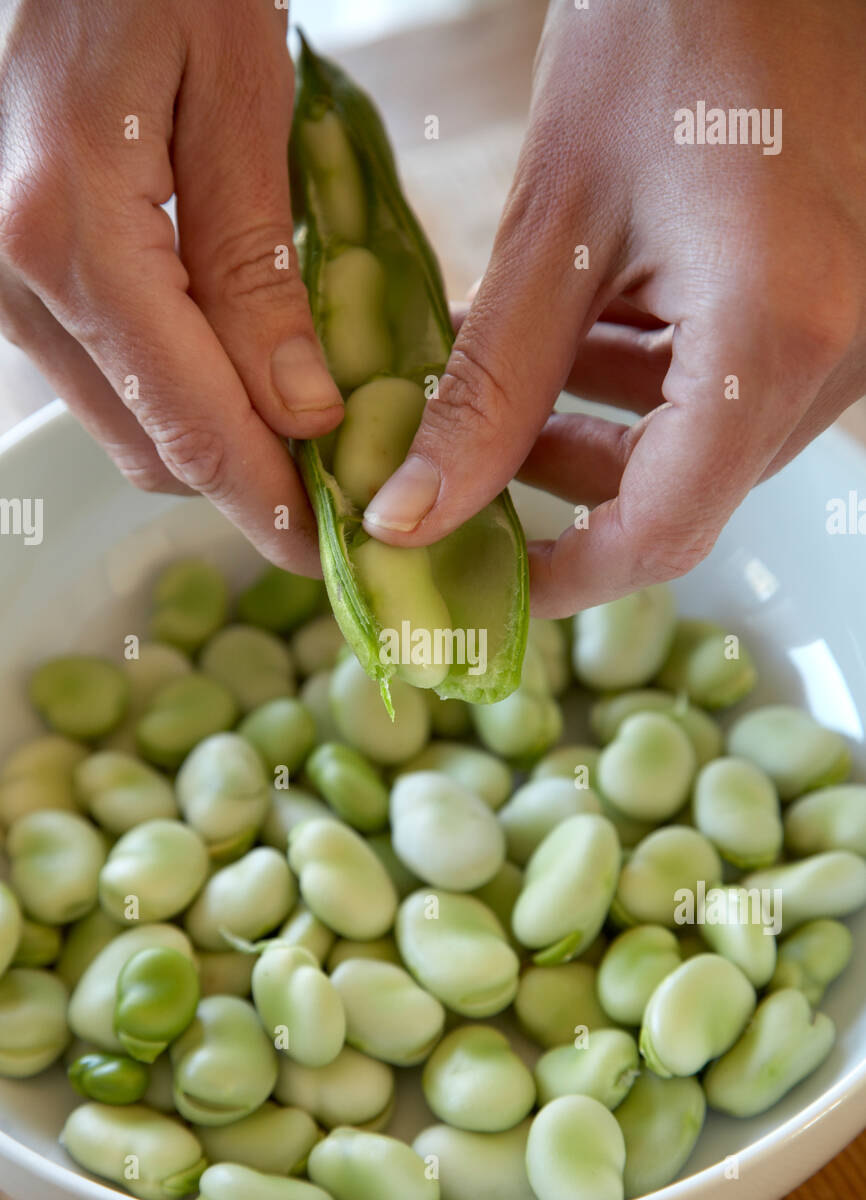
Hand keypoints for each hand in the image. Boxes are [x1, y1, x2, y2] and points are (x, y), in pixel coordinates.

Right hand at [0, 0, 342, 575]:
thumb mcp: (236, 99)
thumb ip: (258, 266)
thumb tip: (299, 410)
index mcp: (71, 236)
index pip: (190, 423)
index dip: (269, 501)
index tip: (333, 552)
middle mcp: (18, 277)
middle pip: (152, 447)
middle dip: (251, 487)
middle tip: (343, 498)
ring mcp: (10, 282)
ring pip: (126, 426)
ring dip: (218, 449)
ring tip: (310, 443)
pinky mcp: (24, 274)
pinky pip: (110, 379)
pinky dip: (184, 401)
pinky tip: (249, 382)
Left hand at [363, 0, 865, 614]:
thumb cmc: (671, 30)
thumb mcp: (556, 224)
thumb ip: (488, 388)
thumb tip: (415, 512)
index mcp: (776, 335)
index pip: (666, 529)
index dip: (565, 578)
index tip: (486, 584)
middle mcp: (836, 351)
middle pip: (686, 491)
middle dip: (570, 491)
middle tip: (469, 467)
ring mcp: (846, 327)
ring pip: (706, 442)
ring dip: (603, 431)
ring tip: (513, 380)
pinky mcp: (835, 297)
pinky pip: (735, 384)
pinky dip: (652, 380)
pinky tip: (583, 329)